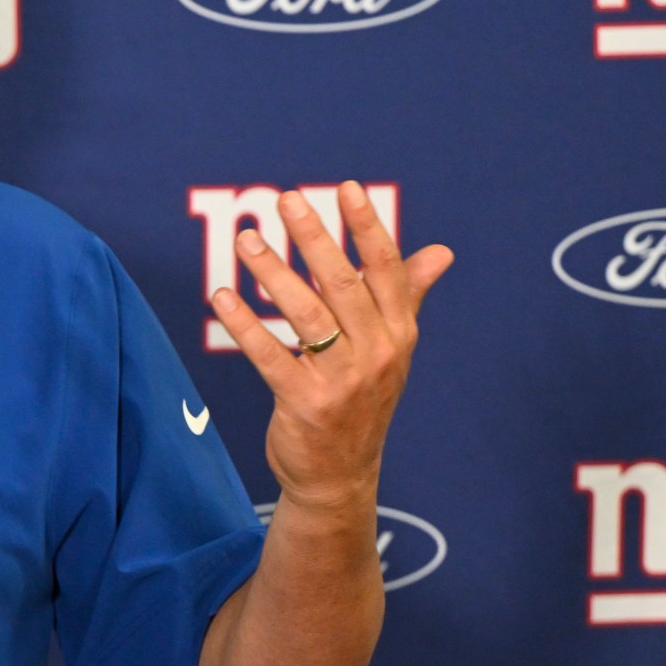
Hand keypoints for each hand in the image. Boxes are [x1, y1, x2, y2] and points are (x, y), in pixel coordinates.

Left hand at [208, 182, 452, 512]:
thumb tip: (442, 252)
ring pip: (305, 314)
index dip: (367, 228)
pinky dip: (244, 324)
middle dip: (315, 238)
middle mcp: (377, 353)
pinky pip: (270, 355)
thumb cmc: (362, 400)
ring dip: (272, 273)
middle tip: (286, 200)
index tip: (347, 188)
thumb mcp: (391, 349)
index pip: (386, 270)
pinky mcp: (305, 404)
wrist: (341, 476)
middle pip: (343, 284)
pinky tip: (223, 297)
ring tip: (247, 239)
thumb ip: (409, 296)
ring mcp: (343, 381)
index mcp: (400, 333)